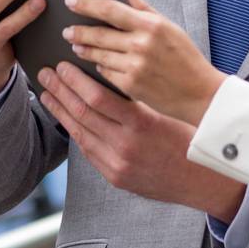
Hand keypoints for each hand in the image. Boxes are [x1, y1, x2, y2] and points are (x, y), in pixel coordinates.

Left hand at [38, 61, 245, 220]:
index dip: (75, 80)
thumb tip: (110, 74)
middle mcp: (125, 146)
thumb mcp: (167, 112)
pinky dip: (75, 131)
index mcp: (141, 125)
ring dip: (60, 111)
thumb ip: (138, 99)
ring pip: (79, 133)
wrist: (203, 181)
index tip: (62, 66)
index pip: (97, 98)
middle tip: (45, 74)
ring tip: (47, 93)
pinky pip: (89, 151)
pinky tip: (66, 118)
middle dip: (60, 91)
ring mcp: (118, 165)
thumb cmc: (190, 138)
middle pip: (82, 114)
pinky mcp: (116, 178)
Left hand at [62, 0, 226, 125]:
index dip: (86, 3)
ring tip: (77, 45)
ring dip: (84, 49)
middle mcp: (141, 44)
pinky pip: (105, 72)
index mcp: (151, 25)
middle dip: (78, 31)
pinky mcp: (130, 85)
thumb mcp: (167, 25)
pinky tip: (97, 63)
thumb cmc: (185, 57)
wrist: (199, 92)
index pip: (110, 9)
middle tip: (67, 30)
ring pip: (98, 54)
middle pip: (98, 33)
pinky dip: (100, 66)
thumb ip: (141, 5)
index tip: (71, 0)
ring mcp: (134, 66)